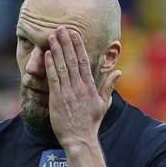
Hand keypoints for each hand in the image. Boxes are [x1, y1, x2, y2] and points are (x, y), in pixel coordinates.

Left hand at [44, 26, 120, 148]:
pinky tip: (47, 54)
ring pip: (62, 66)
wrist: (80, 138)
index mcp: (91, 86)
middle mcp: (80, 87)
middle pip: (72, 60)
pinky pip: (54, 78)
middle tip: (61, 28)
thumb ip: (109, 86)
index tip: (75, 34)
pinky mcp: (57, 99)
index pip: (84, 61)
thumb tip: (118, 72)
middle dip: (67, 43)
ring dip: (57, 50)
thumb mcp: (103, 103)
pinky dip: (50, 65)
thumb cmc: (91, 122)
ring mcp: (68, 92)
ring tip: (52, 36)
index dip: (79, 46)